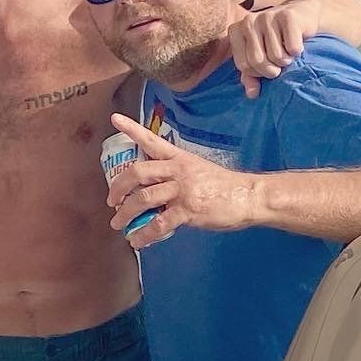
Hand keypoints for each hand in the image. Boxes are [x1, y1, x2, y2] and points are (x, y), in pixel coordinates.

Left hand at [107, 114, 259, 247]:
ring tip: (118, 223)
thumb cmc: (224, 186)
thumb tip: (150, 191)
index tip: (115, 119)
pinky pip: (158, 224)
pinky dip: (143, 234)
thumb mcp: (197, 170)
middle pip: (138, 172)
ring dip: (125, 213)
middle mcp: (178, 170)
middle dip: (119, 187)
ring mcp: (183, 190)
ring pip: (143, 199)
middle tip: (111, 200)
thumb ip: (174, 176)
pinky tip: (137, 241)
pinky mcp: (189, 209)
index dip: (132, 129)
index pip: (152, 140)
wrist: (249, 196)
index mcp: (179, 158)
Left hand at [228, 0, 316, 97]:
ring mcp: (267, 16)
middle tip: (280, 64)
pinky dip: (297, 52)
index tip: (267, 67)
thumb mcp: (260, 57)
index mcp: (235, 31)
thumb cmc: (277, 40)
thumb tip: (252, 94)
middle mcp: (248, 21)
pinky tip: (296, 44)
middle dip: (272, 70)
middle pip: (257, 61)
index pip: (243, 65)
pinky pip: (292, 48)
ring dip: (286, 61)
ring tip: (288, 52)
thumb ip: (250, 76)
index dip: (257, 73)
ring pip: (276, 56)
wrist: (302, 15)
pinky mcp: (288, 16)